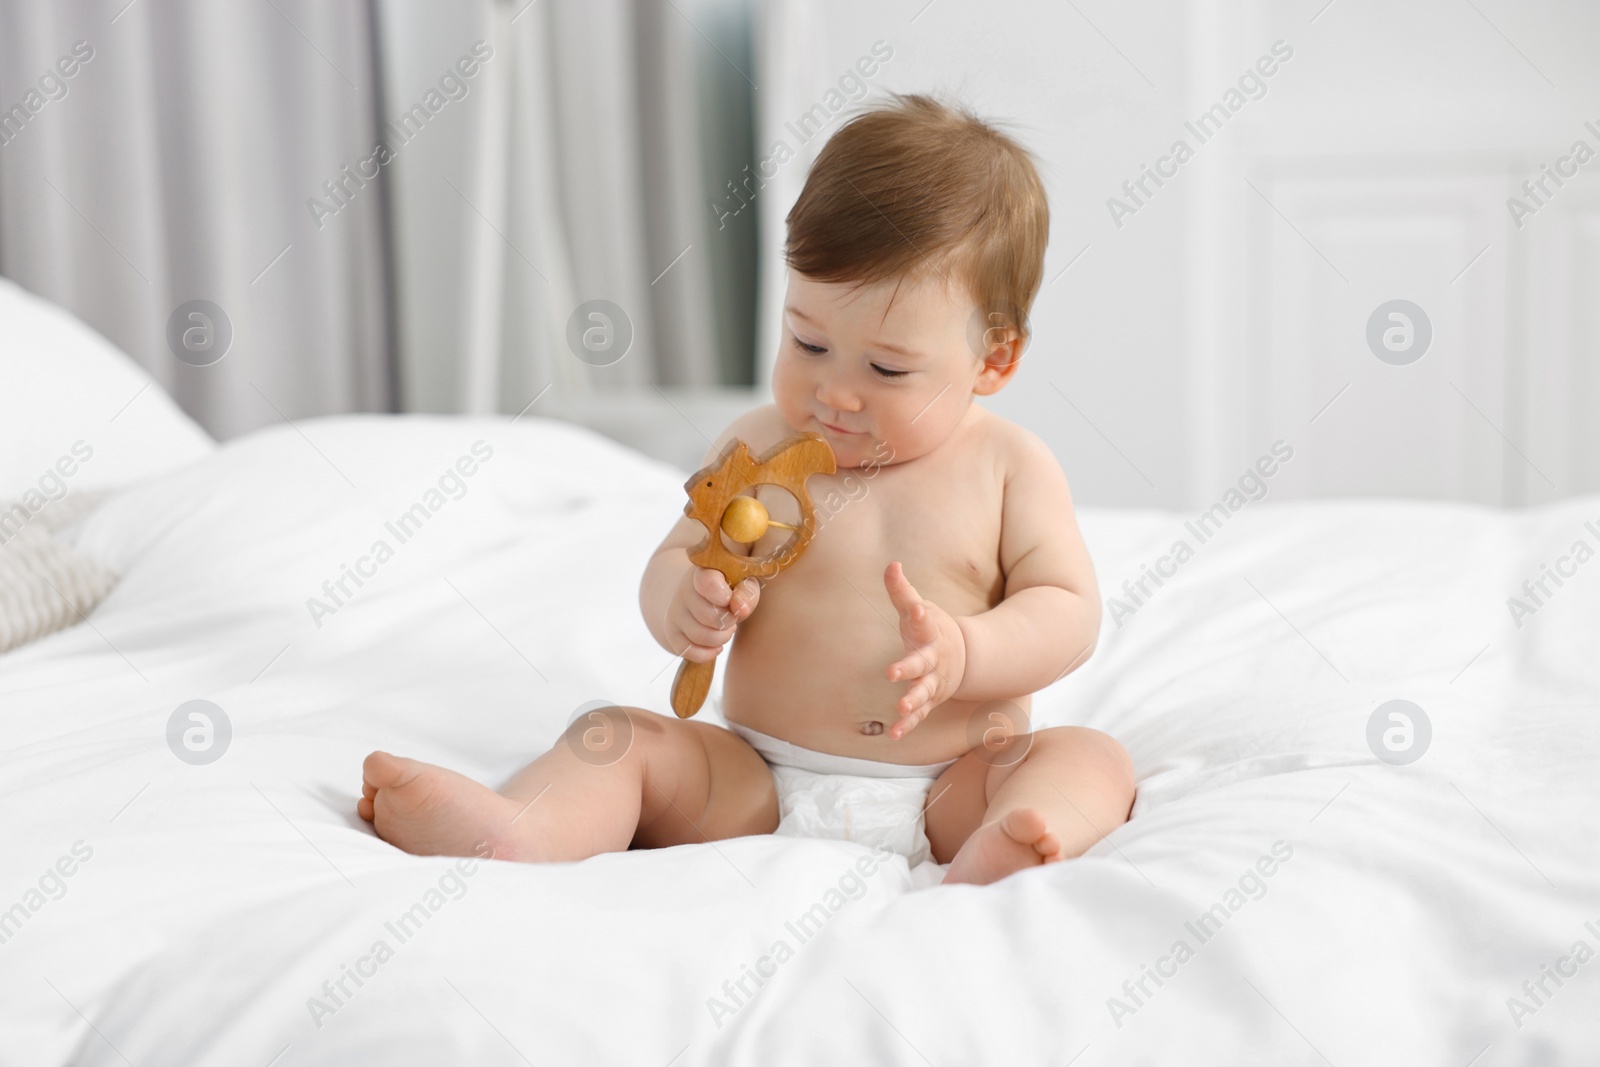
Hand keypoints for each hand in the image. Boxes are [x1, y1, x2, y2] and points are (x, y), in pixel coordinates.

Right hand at [669, 566, 759, 662]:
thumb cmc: (727, 589)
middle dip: (728, 622)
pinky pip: (688, 651)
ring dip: (721, 638)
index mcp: (704, 572)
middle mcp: (684, 590)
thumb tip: (740, 608)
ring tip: (727, 630)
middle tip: (733, 618)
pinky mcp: (671, 632)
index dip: (722, 595)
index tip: (729, 600)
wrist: (697, 598)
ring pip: (700, 635)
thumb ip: (747, 592)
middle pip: (707, 616)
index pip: (707, 582)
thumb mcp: (742, 583)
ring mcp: (675, 612)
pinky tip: (717, 645)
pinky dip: (707, 653)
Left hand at [883, 561, 965, 739]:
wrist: (962, 658)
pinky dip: (907, 725)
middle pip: (921, 663)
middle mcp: (933, 660)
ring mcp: (933, 682)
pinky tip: (893, 734)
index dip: (918, 614)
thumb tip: (891, 564)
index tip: (915, 607)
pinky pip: (918, 715)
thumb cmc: (931, 630)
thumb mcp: (918, 609)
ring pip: (924, 692)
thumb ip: (902, 591)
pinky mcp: (929, 700)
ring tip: (901, 706)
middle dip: (907, 667)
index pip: (923, 622)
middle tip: (891, 672)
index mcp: (930, 634)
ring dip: (912, 700)